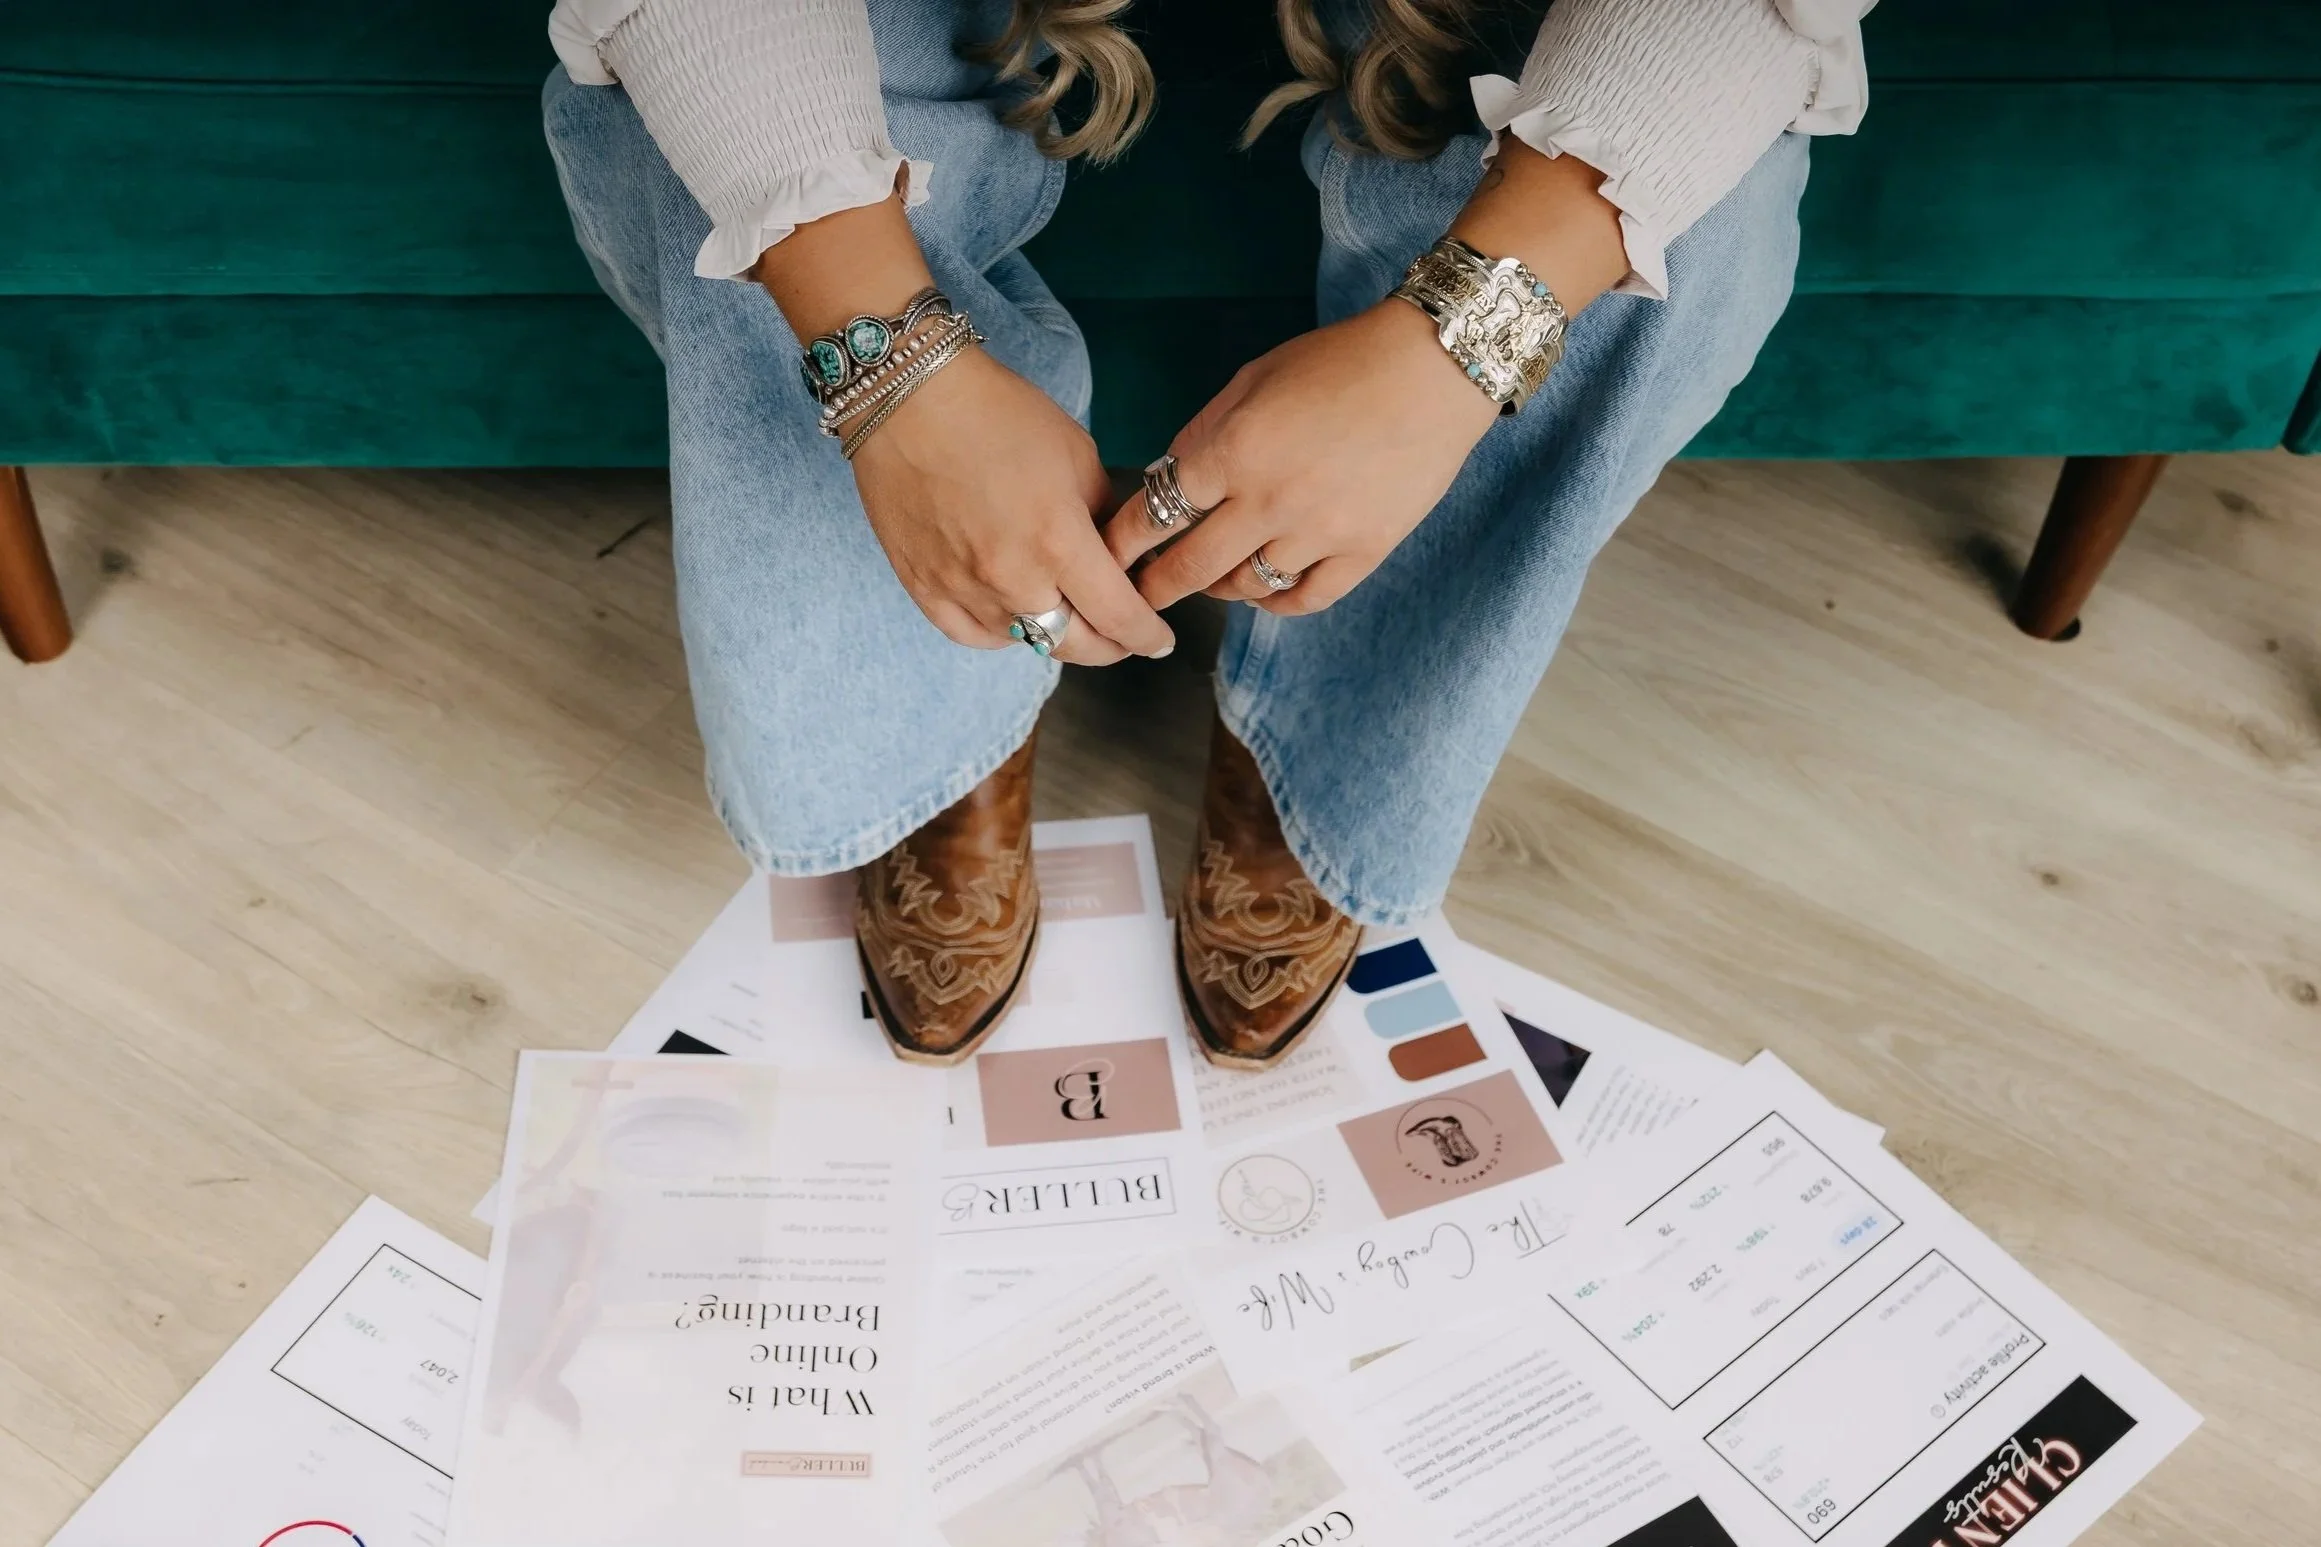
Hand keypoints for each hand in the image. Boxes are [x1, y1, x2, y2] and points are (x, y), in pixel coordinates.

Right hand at [753, 184, 1171, 664]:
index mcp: (1059, 543)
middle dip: (1110, 646)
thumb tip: (1118, 551)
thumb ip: (1103, 515)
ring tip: (1067, 616)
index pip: (1119, 617)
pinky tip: (1014, 617)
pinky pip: (973, 635)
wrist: (908, 396)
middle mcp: (1013, 579)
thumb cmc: (997, 414)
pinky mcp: (923, 588)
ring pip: (1025, 642)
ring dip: (1055, 635)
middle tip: (1122, 637)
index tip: (1159, 639)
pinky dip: (1002, 633)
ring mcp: (963, 589)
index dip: (1146, 635)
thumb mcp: (1077, 455)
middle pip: (1076, 646)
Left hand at [1101, 136, 1629, 616]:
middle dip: (1155, 588)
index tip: (1108, 560)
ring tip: (1212, 581)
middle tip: (1139, 599)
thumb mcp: (1254, 377)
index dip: (1123, 544)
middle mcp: (1267, 501)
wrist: (1434, 367)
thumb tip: (1169, 477)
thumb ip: (1204, 431)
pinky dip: (1276, 602)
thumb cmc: (1339, 361)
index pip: (1155, 514)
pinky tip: (1265, 592)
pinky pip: (1305, 599)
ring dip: (1219, 589)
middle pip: (1190, 567)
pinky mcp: (1363, 552)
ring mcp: (1318, 533)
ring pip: (1246, 588)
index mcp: (1232, 451)